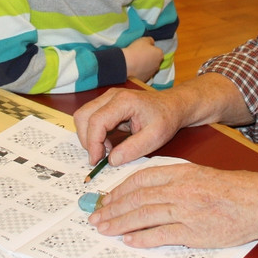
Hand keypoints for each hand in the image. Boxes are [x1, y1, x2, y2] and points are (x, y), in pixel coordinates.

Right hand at [74, 74, 253, 167]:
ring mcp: (108, 98)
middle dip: (86, 140)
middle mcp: (112, 96)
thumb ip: (133, 149)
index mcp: (124, 101)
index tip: (98, 161)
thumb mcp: (156, 137)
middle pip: (83, 116)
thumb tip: (111, 160)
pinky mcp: (107, 104)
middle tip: (99, 158)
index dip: (93, 143)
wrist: (173, 106)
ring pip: (84, 116)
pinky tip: (109, 144)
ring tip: (106, 151)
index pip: (97, 121)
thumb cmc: (166, 118)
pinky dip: (94, 134)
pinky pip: (91, 119)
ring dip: (89, 137)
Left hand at [89, 164, 257, 247]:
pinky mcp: (194, 232)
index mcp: (182, 173)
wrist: (257, 202)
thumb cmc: (233, 189)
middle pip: (138, 198)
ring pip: (144, 215)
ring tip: (104, 229)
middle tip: (95, 216)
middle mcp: (180, 189)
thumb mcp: (202, 175)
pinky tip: (130, 241)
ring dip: (120, 223)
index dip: (120, 189)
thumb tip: (149, 192)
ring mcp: (186, 211)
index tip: (106, 198)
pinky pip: (162, 235)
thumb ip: (177, 181)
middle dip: (113, 208)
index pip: (142, 178)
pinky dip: (143, 238)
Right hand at [122, 36, 163, 81]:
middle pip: (154, 60)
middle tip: (139, 55)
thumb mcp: (143, 40)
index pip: (157, 51)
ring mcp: (151, 73)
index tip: (143, 49)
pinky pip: (143, 74)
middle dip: (148, 58)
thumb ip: (150, 40)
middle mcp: (158, 65)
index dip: (150, 49)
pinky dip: (139, 72)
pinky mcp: (144, 80)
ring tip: (134, 62)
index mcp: (159, 54)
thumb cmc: (136, 51)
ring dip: (144, 66)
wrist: (126, 66)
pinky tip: (133, 69)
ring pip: (149, 68)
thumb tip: (151, 43)